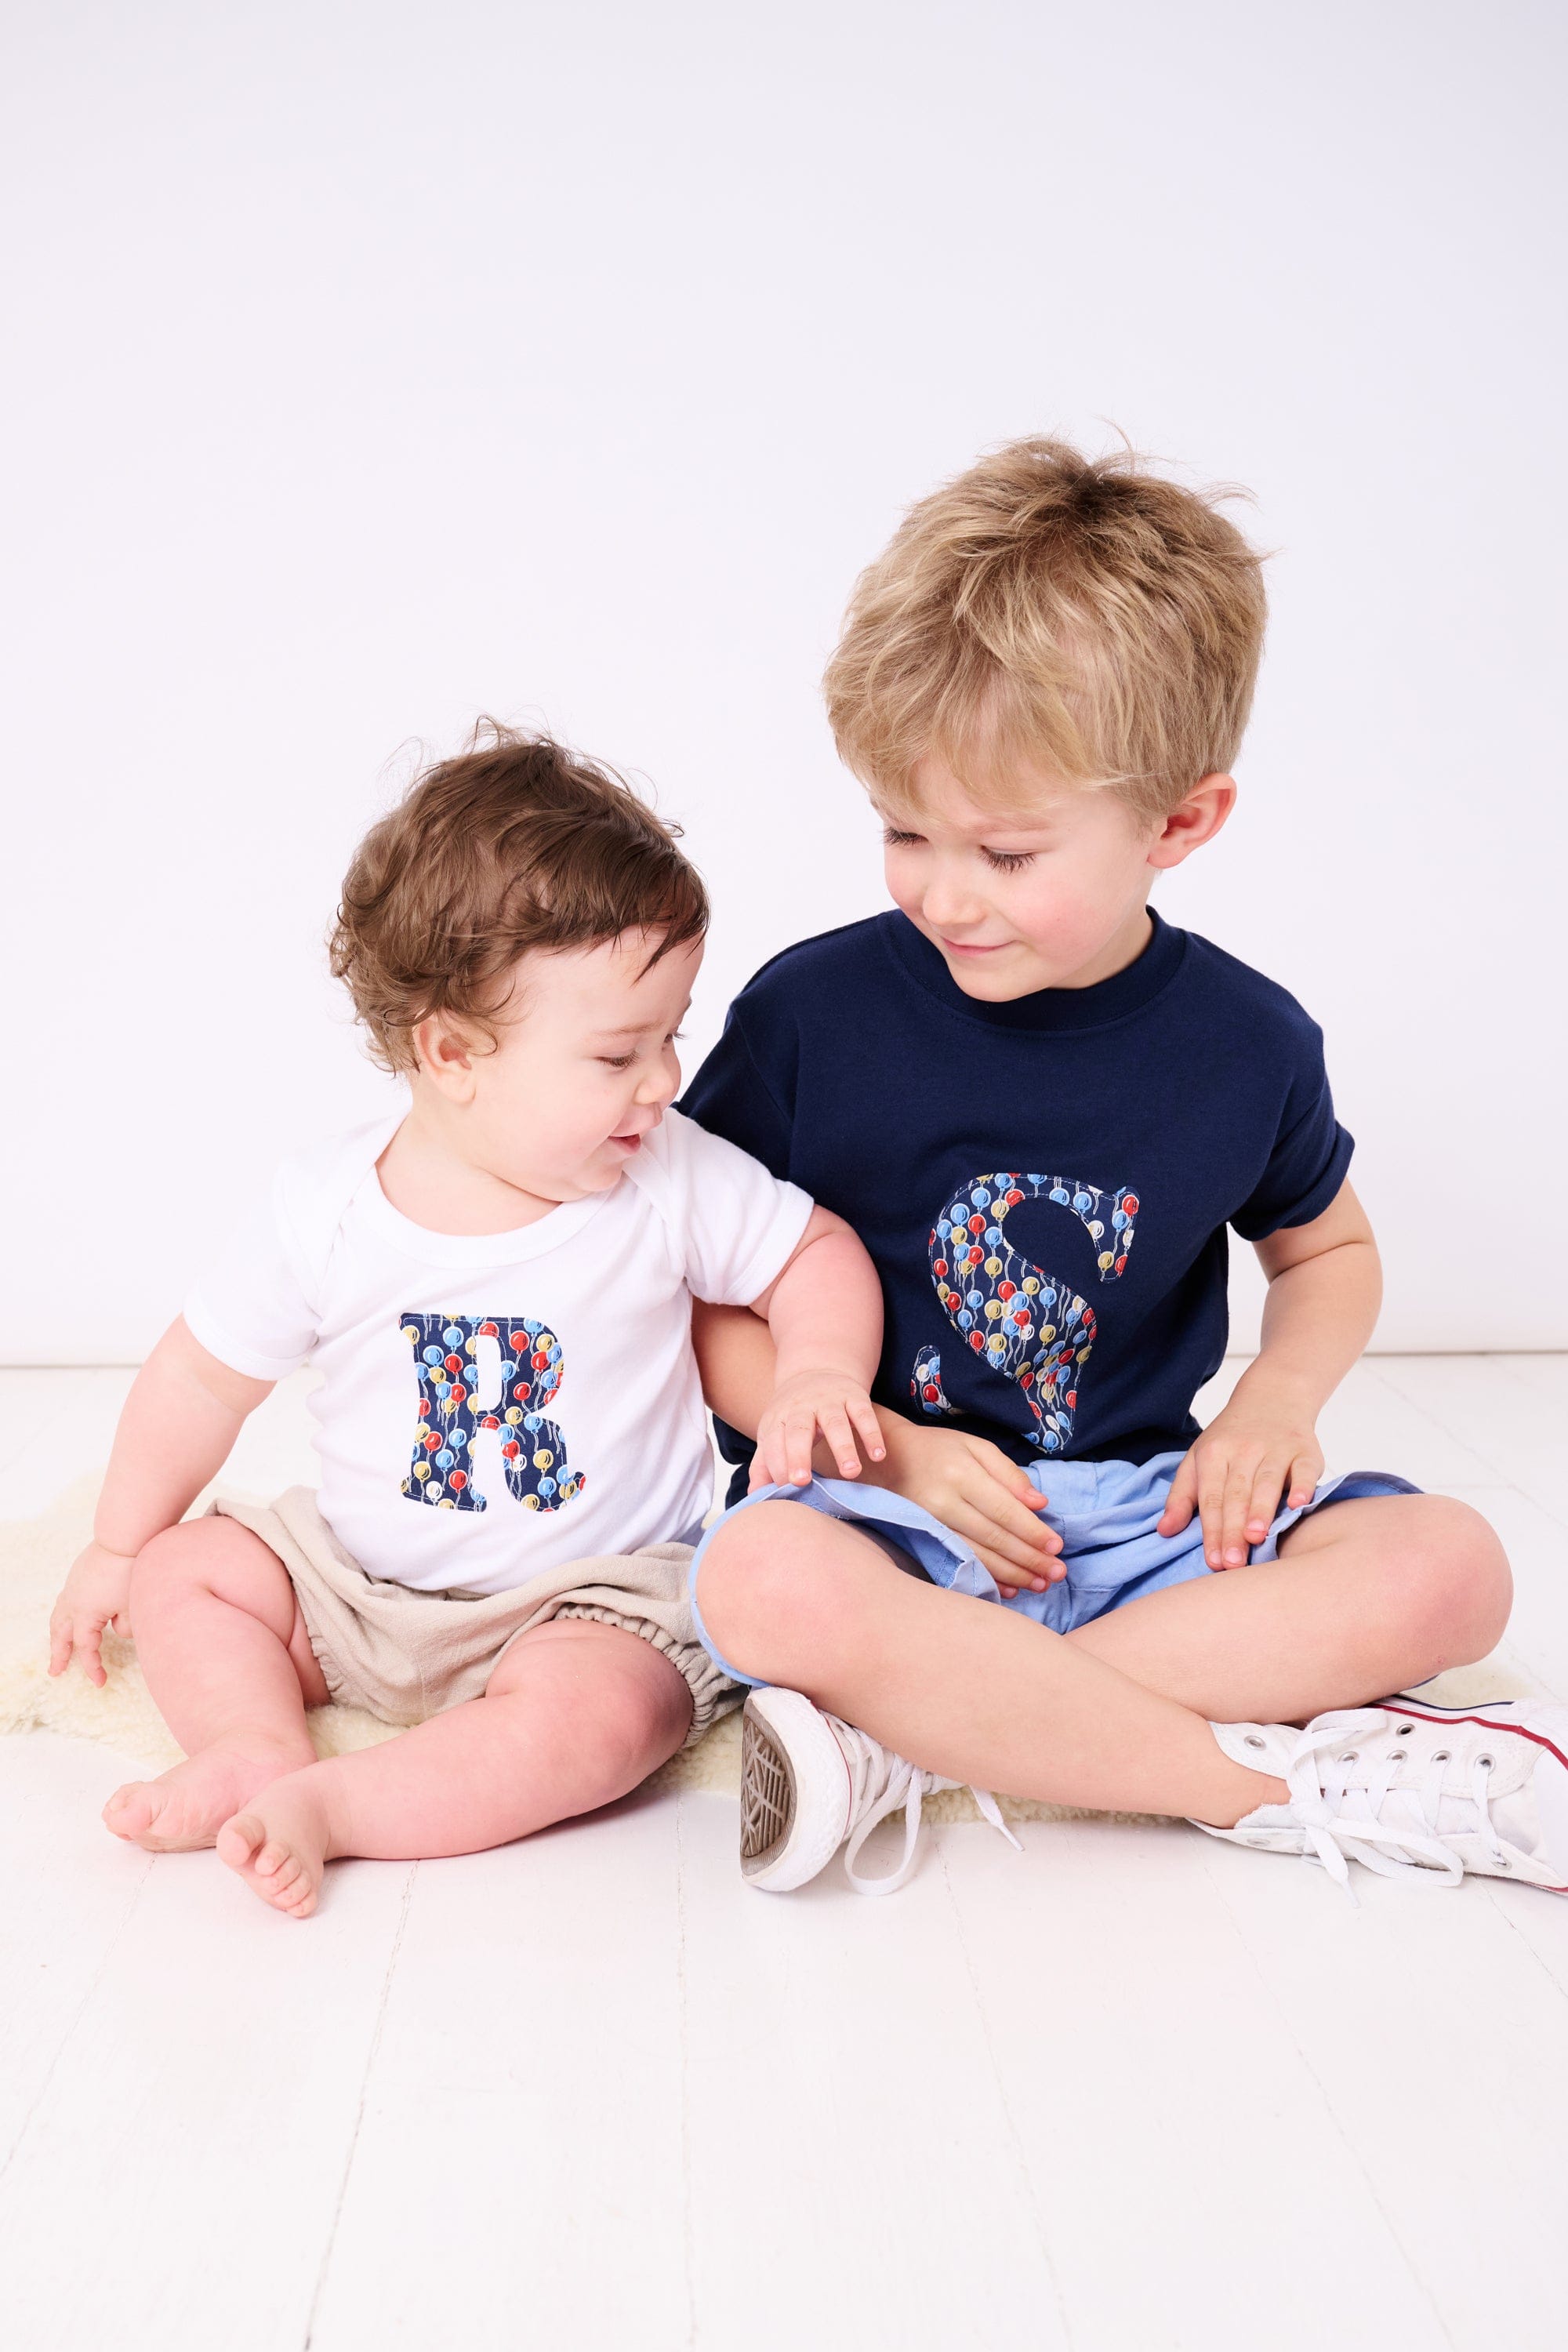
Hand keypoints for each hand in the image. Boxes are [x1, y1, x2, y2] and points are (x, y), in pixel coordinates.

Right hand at [48, 1540, 136, 1687]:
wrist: (127, 1537)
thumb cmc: (132, 1571)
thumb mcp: (133, 1607)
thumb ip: (126, 1627)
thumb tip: (118, 1630)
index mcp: (86, 1614)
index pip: (86, 1648)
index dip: (92, 1667)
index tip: (100, 1682)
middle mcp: (73, 1602)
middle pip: (60, 1635)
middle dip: (59, 1655)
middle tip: (56, 1672)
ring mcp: (73, 1586)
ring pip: (58, 1617)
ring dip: (57, 1635)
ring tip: (58, 1647)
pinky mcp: (78, 1575)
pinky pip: (64, 1601)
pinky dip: (63, 1615)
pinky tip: (71, 1617)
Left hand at [751, 1368, 886, 1488]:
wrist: (816, 1370)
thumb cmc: (793, 1413)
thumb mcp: (773, 1432)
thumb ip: (763, 1463)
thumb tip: (754, 1495)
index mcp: (778, 1418)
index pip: (773, 1442)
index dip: (777, 1465)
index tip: (784, 1489)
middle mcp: (802, 1407)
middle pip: (798, 1431)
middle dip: (798, 1456)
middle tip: (803, 1482)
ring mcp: (829, 1400)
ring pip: (835, 1423)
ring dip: (843, 1448)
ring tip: (851, 1473)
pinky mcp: (854, 1396)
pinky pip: (864, 1414)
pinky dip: (872, 1434)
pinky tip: (877, 1455)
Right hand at [864, 1419, 1063, 1596]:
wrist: (885, 1460)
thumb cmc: (938, 1449)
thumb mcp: (975, 1446)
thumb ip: (1009, 1473)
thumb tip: (1039, 1503)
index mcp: (961, 1473)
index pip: (1004, 1509)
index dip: (1032, 1531)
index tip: (1057, 1547)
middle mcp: (944, 1502)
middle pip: (994, 1537)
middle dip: (1030, 1559)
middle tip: (1057, 1574)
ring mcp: (931, 1525)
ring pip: (978, 1556)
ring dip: (1013, 1574)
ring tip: (1039, 1584)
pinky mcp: (923, 1540)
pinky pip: (960, 1563)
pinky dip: (987, 1578)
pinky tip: (1008, 1588)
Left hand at [1157, 1373, 1323, 1567]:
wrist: (1272, 1396)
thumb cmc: (1231, 1438)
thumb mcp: (1199, 1459)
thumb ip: (1182, 1496)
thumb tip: (1164, 1531)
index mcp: (1213, 1454)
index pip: (1210, 1498)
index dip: (1211, 1530)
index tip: (1214, 1562)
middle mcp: (1243, 1450)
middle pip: (1236, 1495)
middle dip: (1233, 1530)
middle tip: (1233, 1563)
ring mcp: (1275, 1449)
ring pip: (1267, 1482)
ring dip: (1261, 1510)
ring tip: (1256, 1537)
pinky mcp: (1305, 1450)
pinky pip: (1304, 1470)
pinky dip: (1303, 1486)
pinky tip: (1299, 1505)